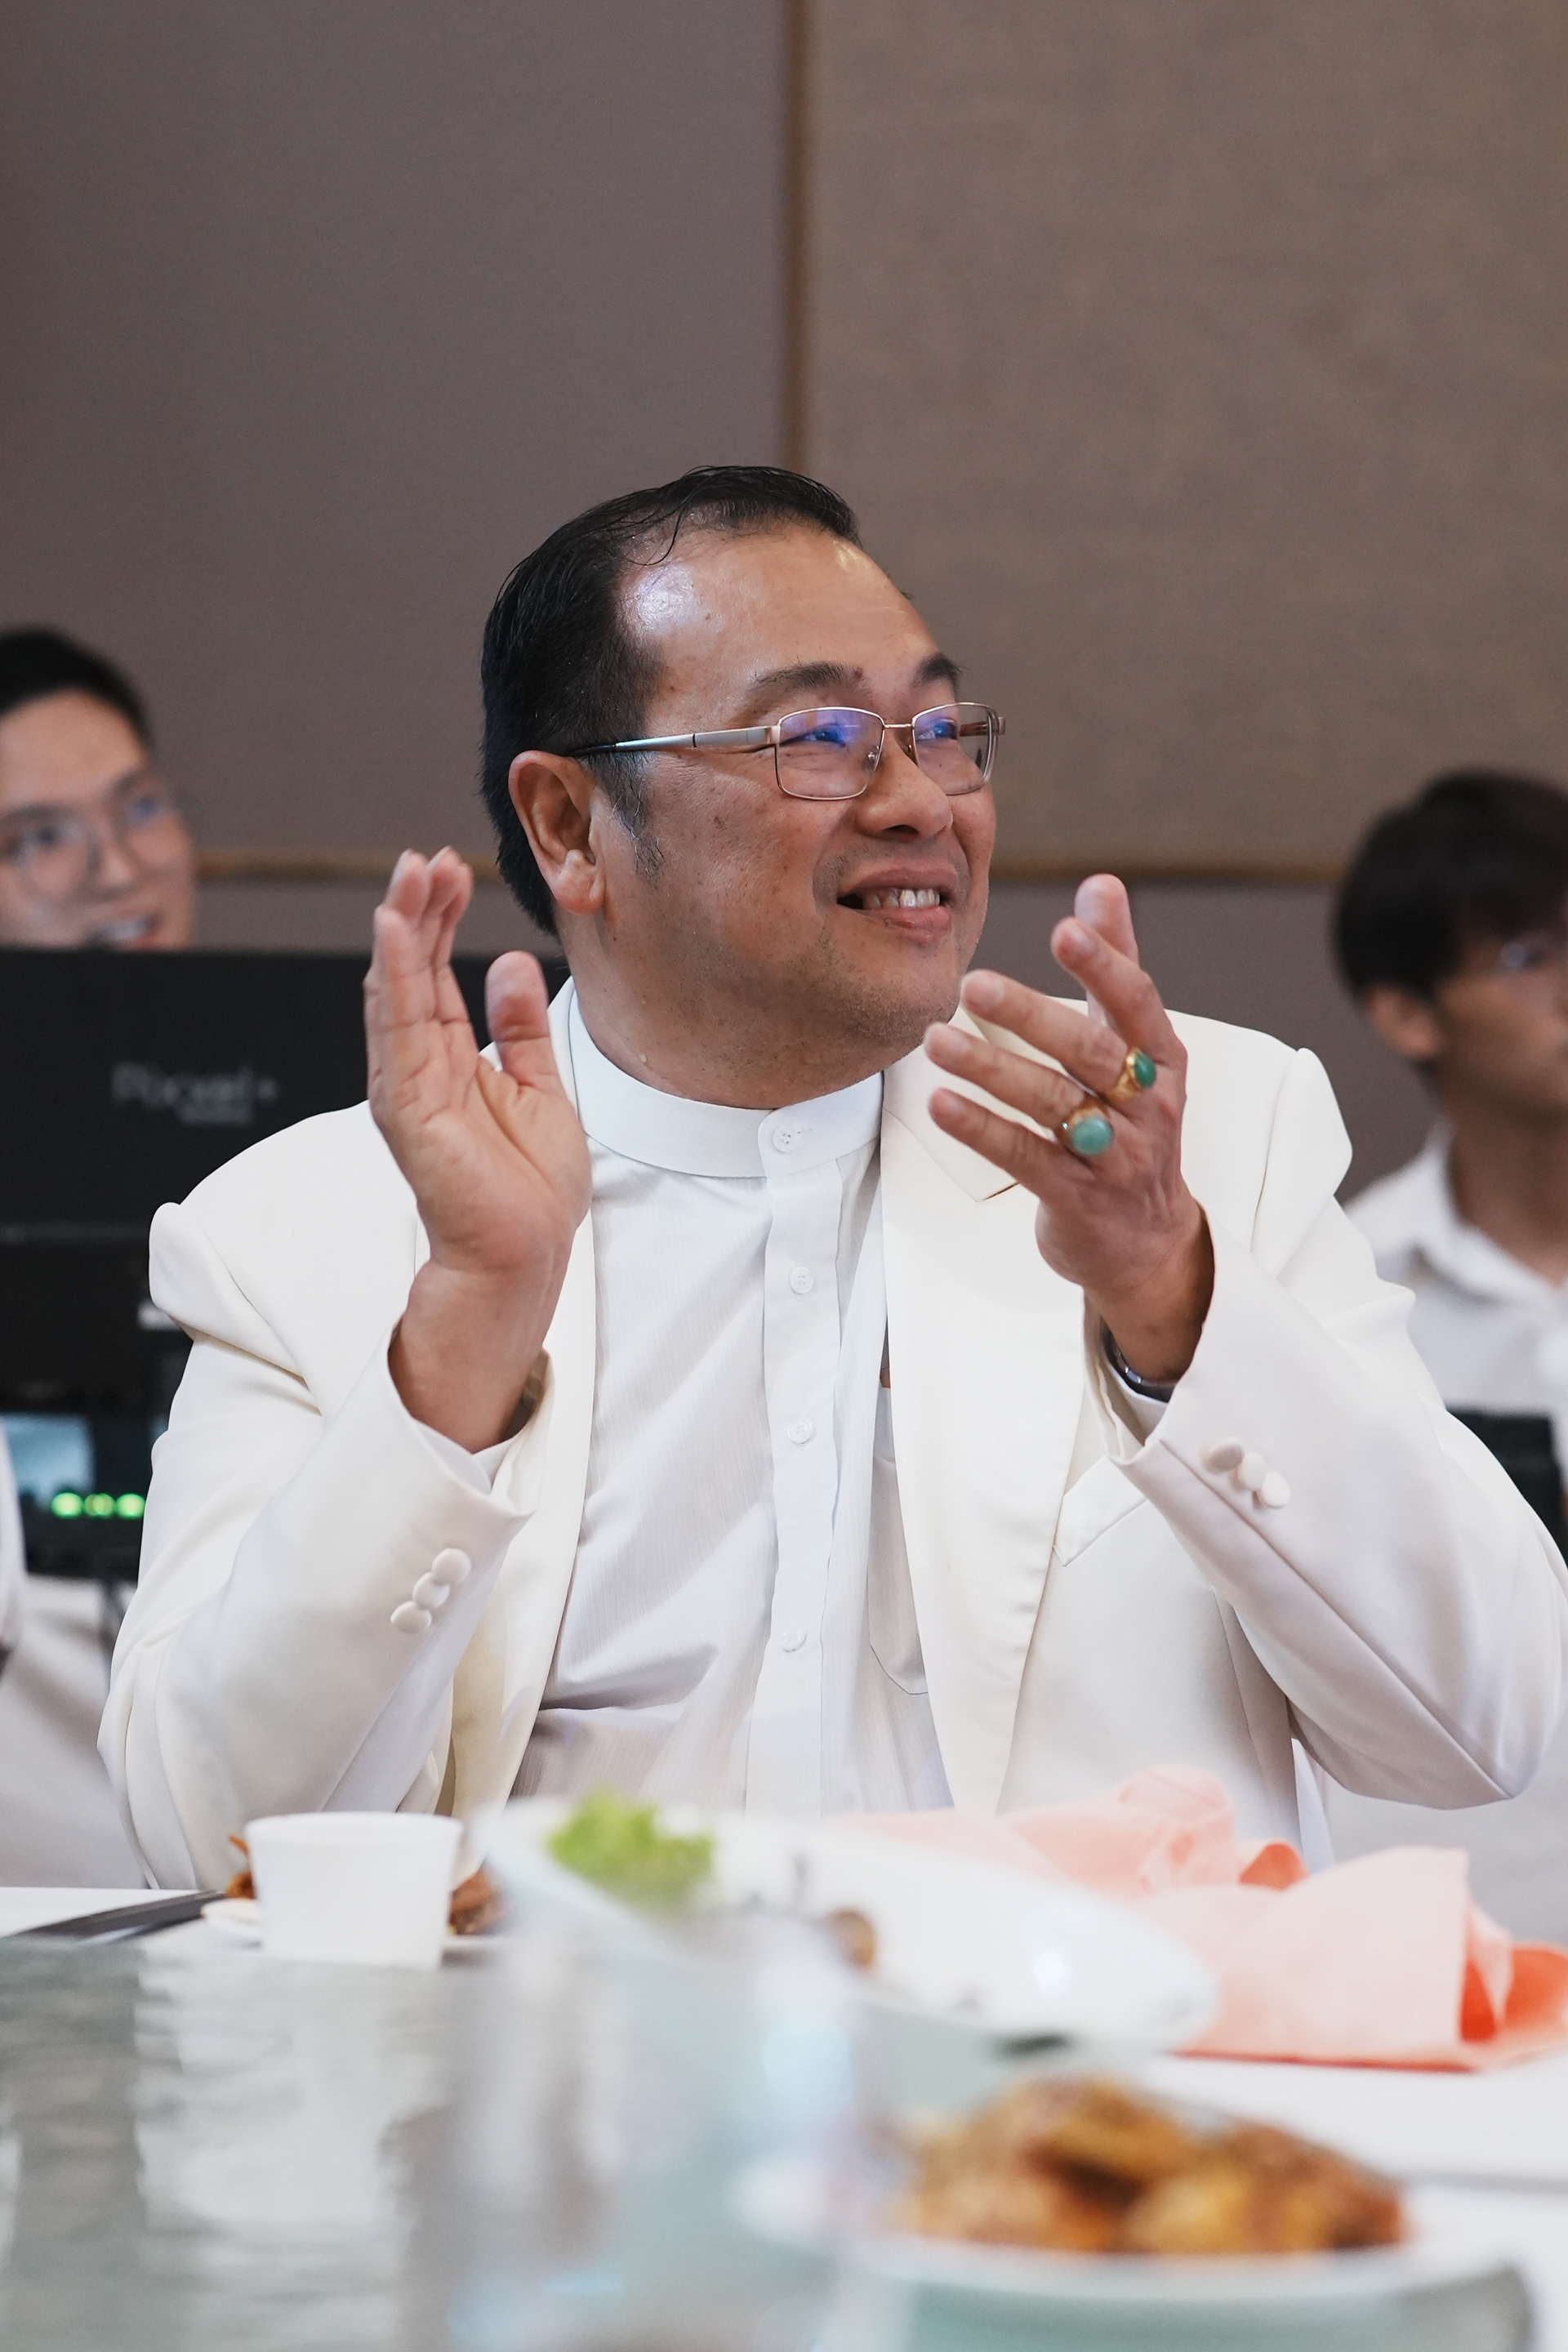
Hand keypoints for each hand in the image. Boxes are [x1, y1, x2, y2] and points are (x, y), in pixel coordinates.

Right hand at [366, 848, 590, 1447]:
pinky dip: (396, 975)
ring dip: (402, 928)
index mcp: (449, 1060)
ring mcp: (407, 1085)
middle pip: (410, 972)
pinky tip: (396, 929)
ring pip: (396, 990)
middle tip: (426, 857)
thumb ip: (521, 1027)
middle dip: (417, 910)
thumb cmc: (529, 1187)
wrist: (527, 1253)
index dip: (443, 920)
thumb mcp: (540, 1086)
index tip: (454, 869)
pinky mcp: (407, 1107)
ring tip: (409, 874)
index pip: (437, 975)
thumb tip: (514, 964)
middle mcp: (418, 1067)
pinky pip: (397, 1029)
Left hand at [923, 875, 1212, 1383]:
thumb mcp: (1138, 1048)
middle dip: (1032, 1016)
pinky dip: (981, 1129)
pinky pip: (1025, 1157)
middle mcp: (1147, 1104)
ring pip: (1053, 1104)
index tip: (1065, 931)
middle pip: (1089, 1051)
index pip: (1136, 1002)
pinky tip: (940, 1103)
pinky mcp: (1077, 1197)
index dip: (1105, 965)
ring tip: (935, 1040)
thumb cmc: (1133, 1125)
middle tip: (972, 984)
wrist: (1146, 1241)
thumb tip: (1101, 884)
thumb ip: (1118, 965)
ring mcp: (1115, 1155)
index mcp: (1162, 1058)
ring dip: (990, 1069)